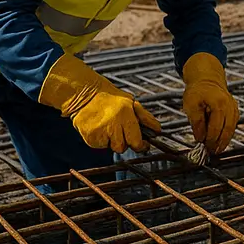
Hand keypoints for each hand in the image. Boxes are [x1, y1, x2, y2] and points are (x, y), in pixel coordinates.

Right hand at [38, 54, 161, 152]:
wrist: (85, 96)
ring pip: (112, 148)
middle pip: (123, 147)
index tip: (144, 145)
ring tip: (110, 128)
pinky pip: (100, 146)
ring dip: (114, 141)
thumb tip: (158, 130)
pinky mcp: (89, 137)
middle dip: (126, 142)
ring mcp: (99, 131)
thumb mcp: (132, 103)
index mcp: (125, 114)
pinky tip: (100, 128)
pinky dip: (102, 140)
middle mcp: (112, 124)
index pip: (136, 141)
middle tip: (123, 132)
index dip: (141, 146)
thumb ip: (145, 117)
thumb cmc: (111, 99)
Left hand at [181, 53, 239, 153]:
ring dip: (225, 140)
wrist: (207, 78)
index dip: (209, 139)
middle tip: (212, 152)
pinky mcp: (234, 109)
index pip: (215, 127)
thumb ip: (196, 122)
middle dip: (219, 143)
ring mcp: (234, 107)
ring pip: (232, 127)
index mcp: (218, 104)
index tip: (203, 147)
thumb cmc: (197, 91)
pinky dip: (228, 132)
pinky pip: (233, 123)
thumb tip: (200, 138)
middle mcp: (229, 105)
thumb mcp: (191, 105)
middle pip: (226, 129)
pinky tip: (222, 139)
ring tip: (218, 149)